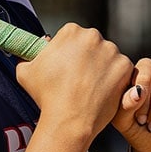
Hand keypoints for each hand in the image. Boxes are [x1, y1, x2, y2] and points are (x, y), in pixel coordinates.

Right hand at [15, 23, 132, 142]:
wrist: (69, 120)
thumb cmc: (46, 96)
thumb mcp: (25, 71)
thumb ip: (28, 57)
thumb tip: (32, 52)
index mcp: (71, 31)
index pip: (73, 36)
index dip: (68, 53)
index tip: (66, 67)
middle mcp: (93, 36)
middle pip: (92, 44)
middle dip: (87, 58)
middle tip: (79, 79)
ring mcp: (112, 51)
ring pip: (108, 57)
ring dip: (102, 68)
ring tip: (90, 88)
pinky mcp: (125, 67)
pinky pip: (122, 70)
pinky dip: (115, 80)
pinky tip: (103, 92)